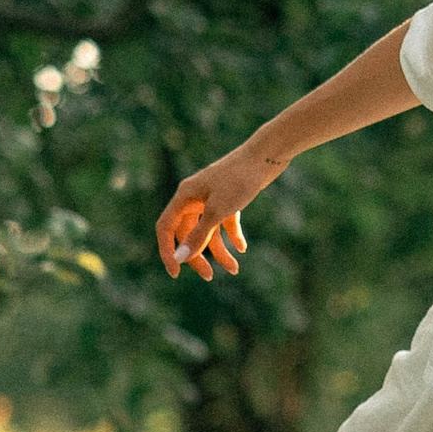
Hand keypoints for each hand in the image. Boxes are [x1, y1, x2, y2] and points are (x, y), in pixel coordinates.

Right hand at [155, 144, 273, 279]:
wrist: (266, 155)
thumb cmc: (239, 180)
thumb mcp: (217, 212)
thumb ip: (198, 236)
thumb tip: (180, 259)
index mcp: (184, 197)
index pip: (166, 228)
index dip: (167, 251)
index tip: (176, 273)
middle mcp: (194, 197)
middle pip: (188, 233)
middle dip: (198, 256)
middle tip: (209, 276)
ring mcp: (212, 197)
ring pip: (209, 230)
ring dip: (220, 251)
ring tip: (235, 269)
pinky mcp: (229, 197)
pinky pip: (225, 222)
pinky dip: (232, 236)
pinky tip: (242, 248)